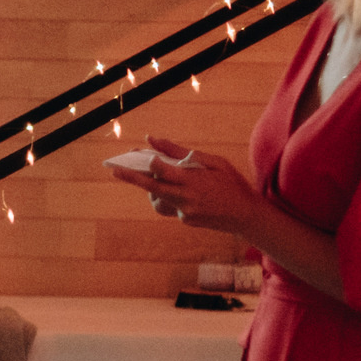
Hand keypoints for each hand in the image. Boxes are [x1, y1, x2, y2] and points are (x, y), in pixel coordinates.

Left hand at [106, 133, 261, 234]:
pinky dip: (171, 197)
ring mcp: (185, 212)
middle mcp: (187, 198)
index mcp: (196, 181)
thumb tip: (155, 140)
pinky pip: (170, 206)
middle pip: (153, 188)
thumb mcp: (215, 163)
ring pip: (158, 199)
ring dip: (153, 189)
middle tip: (114, 170)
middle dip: (132, 178)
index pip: (166, 171)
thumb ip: (183, 153)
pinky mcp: (185, 220)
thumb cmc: (231, 183)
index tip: (142, 153)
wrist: (246, 215)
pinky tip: (183, 191)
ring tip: (157, 177)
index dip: (153, 162)